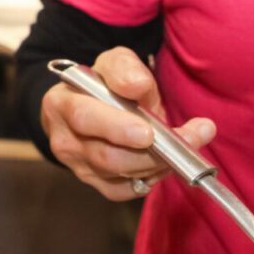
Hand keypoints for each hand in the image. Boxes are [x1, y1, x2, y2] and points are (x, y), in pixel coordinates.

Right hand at [40, 47, 214, 201]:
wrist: (90, 106)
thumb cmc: (101, 84)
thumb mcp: (112, 63)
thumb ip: (124, 69)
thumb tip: (137, 85)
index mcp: (61, 104)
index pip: (85, 118)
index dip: (117, 128)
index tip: (149, 133)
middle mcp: (65, 140)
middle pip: (107, 156)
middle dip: (153, 152)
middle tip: (192, 138)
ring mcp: (79, 167)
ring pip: (121, 175)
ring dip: (160, 163)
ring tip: (188, 144)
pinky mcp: (95, 183)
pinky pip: (125, 190)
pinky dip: (151, 178)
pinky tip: (165, 161)